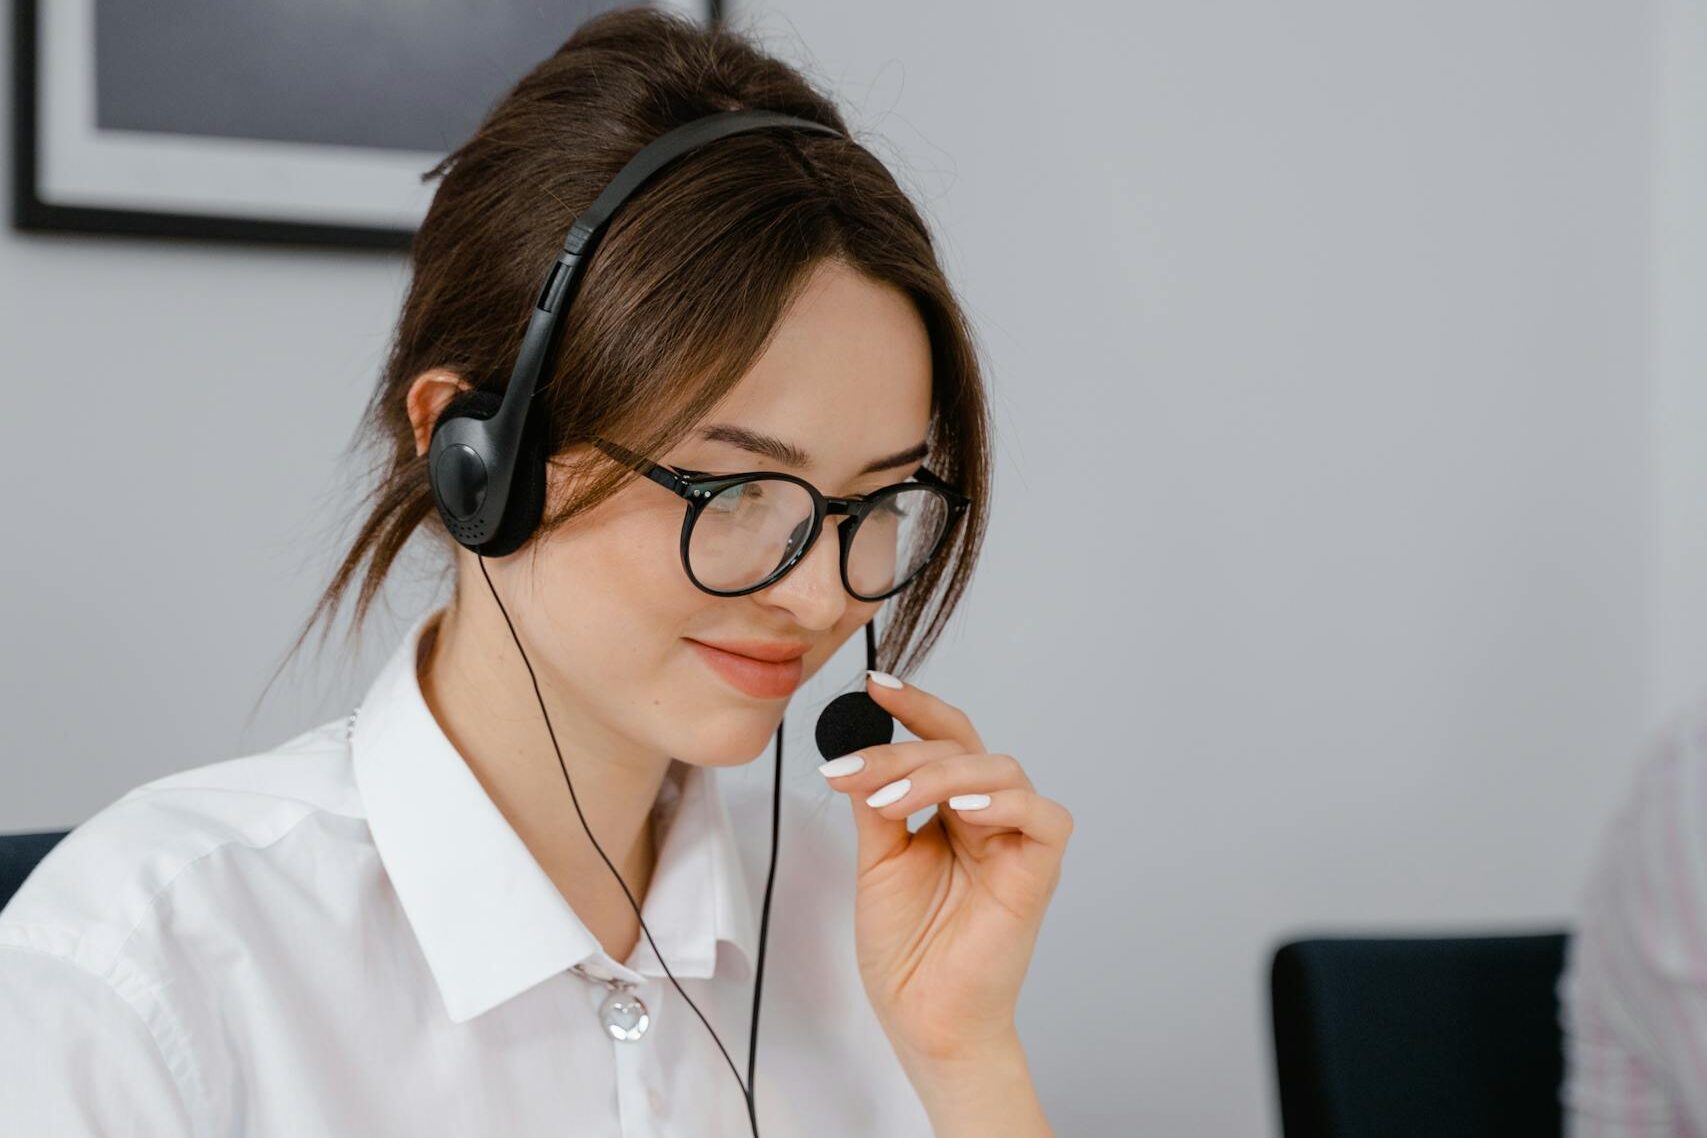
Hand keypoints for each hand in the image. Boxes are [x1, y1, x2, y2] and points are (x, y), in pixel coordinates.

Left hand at [818, 671, 1073, 1066]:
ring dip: (939, 774)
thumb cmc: (907, 950)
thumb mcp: (877, 862)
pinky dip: (1003, 802)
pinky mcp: (1038, 870)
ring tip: (890, 805)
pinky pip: (1043, 816)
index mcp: (951, 809)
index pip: (942, 739)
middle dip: (906, 748)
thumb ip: (876, 804)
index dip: (914, 707)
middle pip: (965, 745)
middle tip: (855, 774)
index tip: (874, 685)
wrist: (923, 1017)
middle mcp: (987, 816)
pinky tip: (959, 811)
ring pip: (1000, 768)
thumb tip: (857, 753)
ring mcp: (1015, 840)